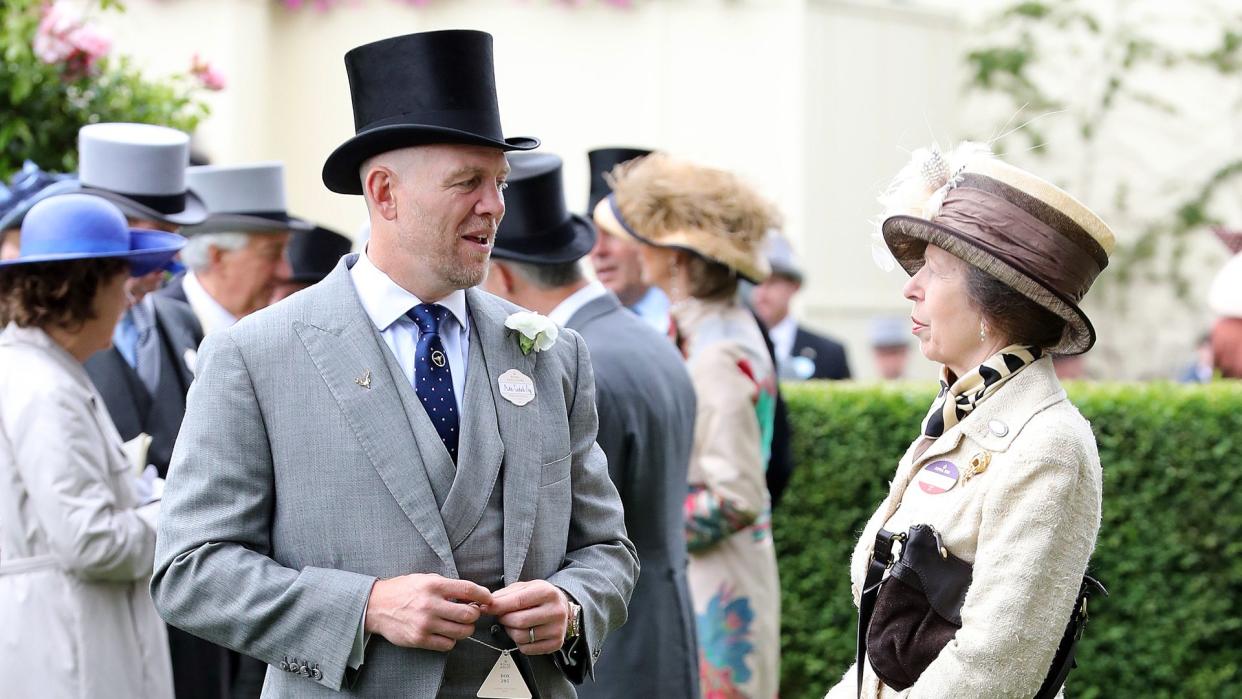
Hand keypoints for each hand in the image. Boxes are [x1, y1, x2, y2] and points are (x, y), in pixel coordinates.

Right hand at [364, 574, 492, 651]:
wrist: (376, 606)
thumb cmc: (403, 590)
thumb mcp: (426, 579)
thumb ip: (448, 586)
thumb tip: (472, 595)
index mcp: (434, 586)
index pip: (468, 589)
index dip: (483, 595)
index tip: (488, 599)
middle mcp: (430, 605)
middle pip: (468, 614)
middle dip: (474, 615)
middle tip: (471, 613)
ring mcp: (425, 624)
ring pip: (461, 632)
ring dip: (465, 629)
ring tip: (459, 624)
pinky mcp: (419, 639)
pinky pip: (447, 644)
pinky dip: (451, 640)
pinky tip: (446, 633)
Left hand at [488, 580, 569, 655]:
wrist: (562, 607)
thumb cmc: (540, 596)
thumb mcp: (526, 587)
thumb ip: (506, 594)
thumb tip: (488, 604)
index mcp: (547, 592)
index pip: (518, 601)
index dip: (498, 606)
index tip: (486, 608)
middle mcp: (555, 611)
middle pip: (518, 621)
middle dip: (504, 619)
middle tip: (502, 616)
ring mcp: (557, 629)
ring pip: (521, 637)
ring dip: (510, 631)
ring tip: (513, 624)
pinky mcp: (556, 644)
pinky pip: (527, 649)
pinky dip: (519, 642)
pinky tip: (523, 632)